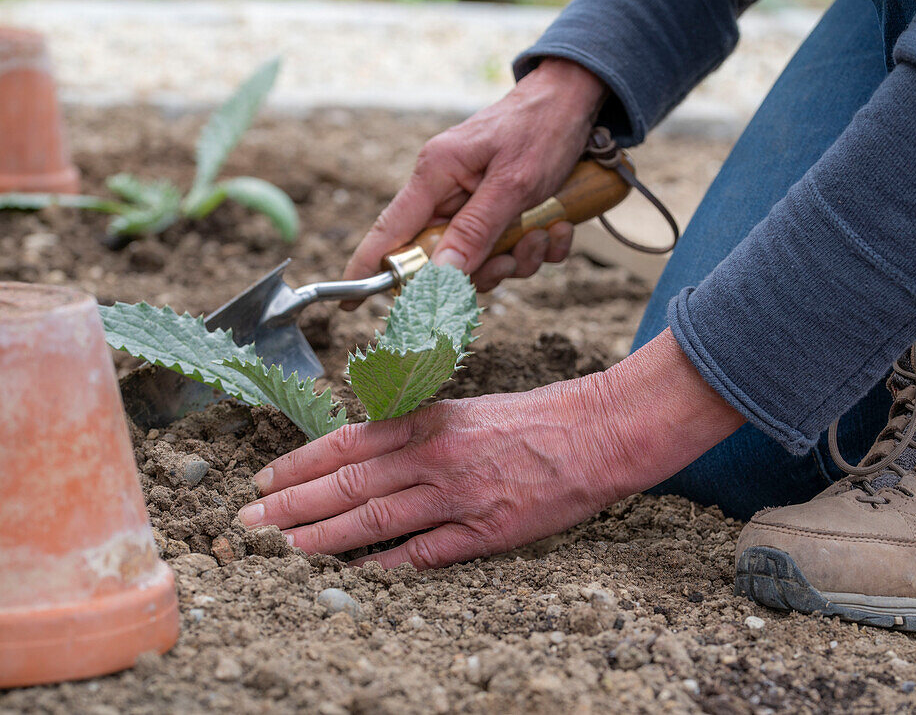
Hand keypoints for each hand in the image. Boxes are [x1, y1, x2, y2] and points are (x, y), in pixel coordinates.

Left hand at [237, 330, 743, 567]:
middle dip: (293, 504)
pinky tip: (357, 574)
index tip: (265, 478)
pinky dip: (389, 563)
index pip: (347, 442)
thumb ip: (415, 429)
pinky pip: (427, 552)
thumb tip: (365, 449)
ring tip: (285, 548)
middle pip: (349, 483)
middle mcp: (434, 456)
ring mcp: (458, 495)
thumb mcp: (464, 410)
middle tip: (251, 519)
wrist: (595, 433)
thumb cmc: (532, 419)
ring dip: (325, 536)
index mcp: (427, 421)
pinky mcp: (486, 530)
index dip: (300, 463)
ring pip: (376, 518)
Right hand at [341, 57, 607, 295]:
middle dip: (483, 269)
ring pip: (482, 259)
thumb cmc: (542, 127)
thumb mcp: (513, 183)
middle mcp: (448, 191)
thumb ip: (476, 231)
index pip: (389, 232)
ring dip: (519, 258)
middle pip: (442, 259)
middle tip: (512, 260)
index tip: (349, 305)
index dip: (369, 270)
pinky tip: (560, 226)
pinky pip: (511, 248)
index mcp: (435, 176)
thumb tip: (438, 278)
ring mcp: (474, 201)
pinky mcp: (502, 209)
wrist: (578, 98)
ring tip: (546, 232)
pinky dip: (540, 246)